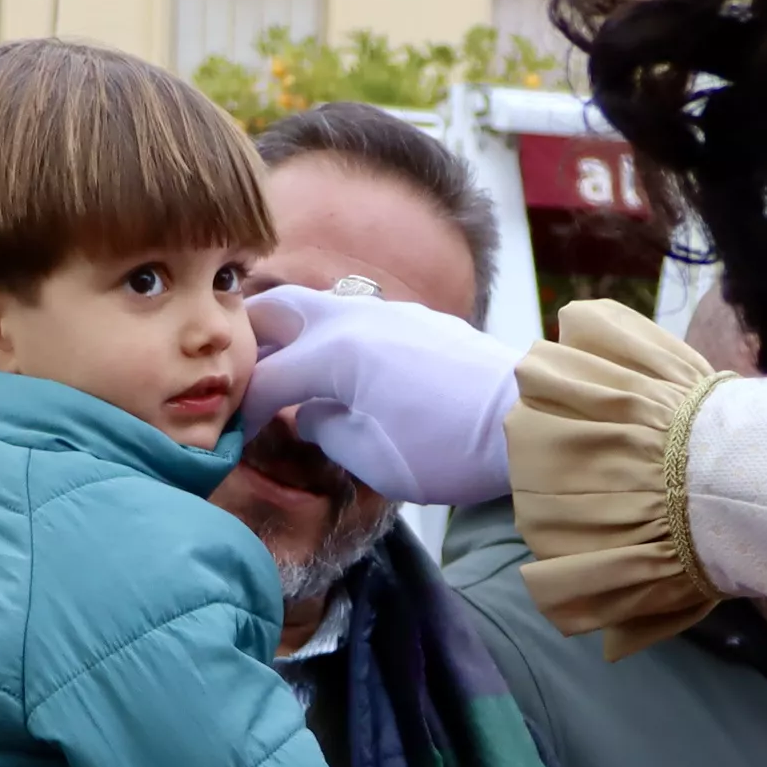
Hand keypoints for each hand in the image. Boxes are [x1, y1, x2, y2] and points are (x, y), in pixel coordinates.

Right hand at [239, 288, 520, 505]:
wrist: (531, 419)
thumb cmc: (449, 446)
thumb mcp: (370, 458)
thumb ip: (323, 430)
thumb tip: (307, 414)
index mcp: (334, 352)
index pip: (263, 379)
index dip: (242, 414)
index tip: (235, 440)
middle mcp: (354, 318)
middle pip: (275, 310)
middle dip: (248, 343)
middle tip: (240, 382)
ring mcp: (388, 312)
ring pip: (317, 308)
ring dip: (291, 337)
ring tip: (286, 377)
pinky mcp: (416, 320)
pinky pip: (354, 318)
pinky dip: (330, 339)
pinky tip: (340, 375)